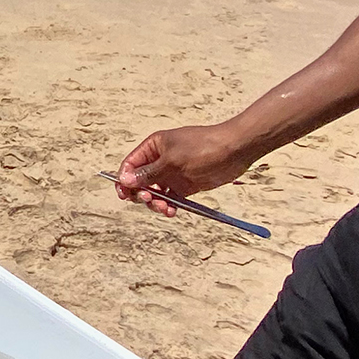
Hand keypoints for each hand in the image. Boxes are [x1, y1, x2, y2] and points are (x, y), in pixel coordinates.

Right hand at [115, 124, 252, 218]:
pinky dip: (169, 205)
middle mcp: (160, 160)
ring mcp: (172, 173)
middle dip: (141, 193)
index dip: (125, 180)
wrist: (234, 151)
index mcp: (154, 147)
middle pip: (140, 180)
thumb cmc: (203, 148)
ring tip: (165, 208)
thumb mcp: (172, 161)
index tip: (125, 194)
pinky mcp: (185, 184)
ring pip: (154, 192)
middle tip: (148, 199)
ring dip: (155, 202)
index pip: (130, 164)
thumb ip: (148, 172)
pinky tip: (172, 211)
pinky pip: (170, 198)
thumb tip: (125, 180)